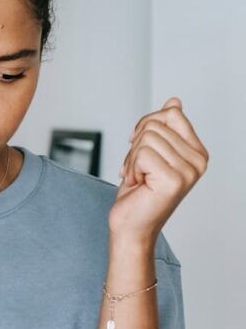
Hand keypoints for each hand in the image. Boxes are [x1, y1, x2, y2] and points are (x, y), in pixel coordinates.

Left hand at [113, 97, 208, 245]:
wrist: (130, 226)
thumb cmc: (139, 192)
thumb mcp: (150, 152)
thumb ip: (164, 128)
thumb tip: (175, 101)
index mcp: (197, 152)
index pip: (171, 113)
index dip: (146, 126)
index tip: (139, 147)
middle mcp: (198, 161)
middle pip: (155, 125)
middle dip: (135, 146)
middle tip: (137, 169)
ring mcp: (188, 171)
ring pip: (146, 139)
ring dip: (131, 159)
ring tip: (138, 178)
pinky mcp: (173, 180)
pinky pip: (141, 154)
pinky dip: (130, 168)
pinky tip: (137, 184)